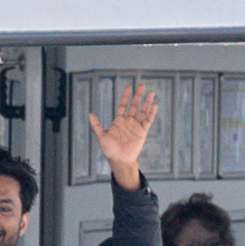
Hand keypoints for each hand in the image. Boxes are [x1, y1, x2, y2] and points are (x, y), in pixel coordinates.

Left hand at [92, 75, 159, 190]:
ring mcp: (136, 126)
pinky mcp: (142, 132)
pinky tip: (154, 105)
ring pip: (143, 111)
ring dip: (147, 102)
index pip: (123, 105)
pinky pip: (148, 120)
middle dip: (138, 96)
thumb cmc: (109, 150)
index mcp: (119, 121)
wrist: (119, 160)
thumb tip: (89, 114)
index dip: (125, 97)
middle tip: (141, 86)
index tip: (128, 87)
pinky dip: (151, 113)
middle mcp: (128, 122)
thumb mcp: (101, 136)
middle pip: (134, 106)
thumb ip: (96, 125)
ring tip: (151, 93)